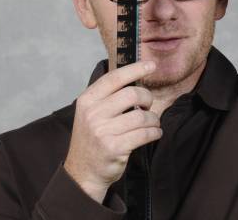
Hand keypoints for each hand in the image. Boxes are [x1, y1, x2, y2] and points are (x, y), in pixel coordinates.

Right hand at [64, 60, 161, 202]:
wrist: (83, 172)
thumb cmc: (93, 139)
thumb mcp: (92, 113)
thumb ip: (109, 96)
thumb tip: (135, 77)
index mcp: (87, 100)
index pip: (114, 77)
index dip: (135, 68)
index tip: (151, 65)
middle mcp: (93, 113)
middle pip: (132, 94)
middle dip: (147, 99)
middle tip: (147, 106)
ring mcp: (102, 131)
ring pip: (141, 116)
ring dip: (153, 119)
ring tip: (152, 123)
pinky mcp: (114, 147)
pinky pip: (145, 134)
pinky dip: (155, 132)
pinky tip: (154, 133)